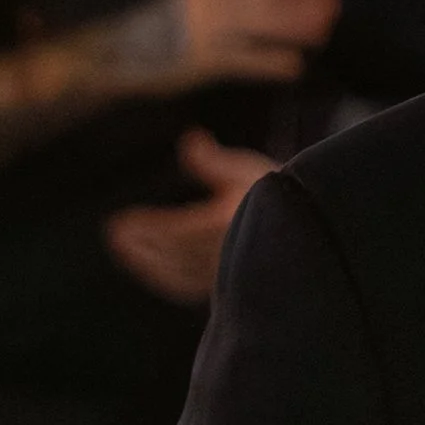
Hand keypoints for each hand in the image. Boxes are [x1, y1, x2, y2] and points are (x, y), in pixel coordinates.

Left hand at [104, 133, 272, 304]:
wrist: (310, 228)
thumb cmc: (278, 192)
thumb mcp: (248, 170)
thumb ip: (214, 162)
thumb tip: (189, 139)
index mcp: (228, 224)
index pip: (177, 229)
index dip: (147, 228)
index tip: (118, 224)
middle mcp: (227, 253)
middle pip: (174, 252)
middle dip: (143, 244)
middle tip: (115, 234)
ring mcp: (228, 273)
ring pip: (180, 272)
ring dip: (149, 263)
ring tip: (126, 249)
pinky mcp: (230, 285)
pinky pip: (191, 286)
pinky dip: (167, 278)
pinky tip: (153, 268)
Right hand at [141, 0, 340, 91]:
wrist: (126, 51)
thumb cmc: (172, 22)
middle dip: (299, 0)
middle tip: (332, 6)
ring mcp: (203, 30)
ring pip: (255, 26)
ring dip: (292, 29)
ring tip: (321, 35)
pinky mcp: (202, 62)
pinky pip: (244, 61)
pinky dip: (271, 63)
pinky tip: (295, 66)